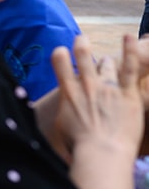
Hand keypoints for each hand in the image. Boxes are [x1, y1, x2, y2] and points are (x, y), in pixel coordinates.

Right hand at [51, 35, 142, 162]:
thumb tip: (57, 113)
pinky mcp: (128, 94)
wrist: (102, 152)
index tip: (61, 52)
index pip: (60, 64)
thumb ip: (62, 113)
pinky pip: (129, 68)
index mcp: (69, 93)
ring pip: (106, 64)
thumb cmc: (79, 146)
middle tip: (81, 40)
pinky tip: (129, 36)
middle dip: (81, 46)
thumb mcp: (61, 128)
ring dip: (106, 60)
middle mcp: (87, 85)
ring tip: (107, 58)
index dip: (60, 56)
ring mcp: (108, 88)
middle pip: (82, 57)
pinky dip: (130, 50)